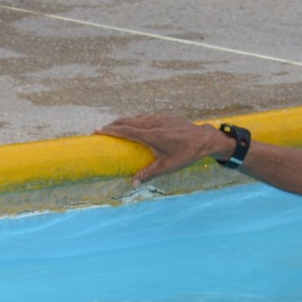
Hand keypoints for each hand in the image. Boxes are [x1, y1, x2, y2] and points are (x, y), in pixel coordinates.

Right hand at [98, 114, 228, 182]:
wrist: (204, 139)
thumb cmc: (186, 154)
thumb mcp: (167, 166)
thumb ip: (148, 174)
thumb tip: (133, 184)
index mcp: (151, 135)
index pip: (126, 130)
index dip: (110, 130)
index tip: (97, 130)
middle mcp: (153, 124)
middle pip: (127, 121)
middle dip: (113, 125)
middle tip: (101, 130)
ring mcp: (159, 118)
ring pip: (136, 118)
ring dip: (124, 122)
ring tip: (115, 127)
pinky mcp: (165, 117)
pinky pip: (145, 117)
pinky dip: (135, 120)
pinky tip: (135, 125)